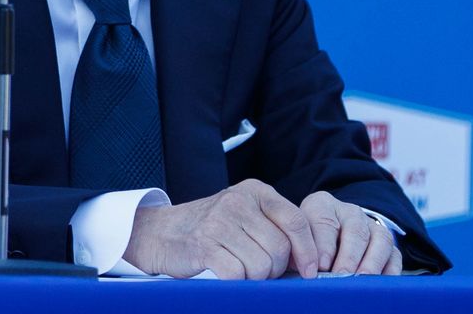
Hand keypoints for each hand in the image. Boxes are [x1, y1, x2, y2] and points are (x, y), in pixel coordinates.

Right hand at [121, 179, 318, 279]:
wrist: (162, 232)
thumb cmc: (213, 228)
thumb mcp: (246, 214)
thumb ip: (275, 227)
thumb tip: (309, 261)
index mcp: (255, 191)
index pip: (296, 220)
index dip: (308, 250)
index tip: (308, 271)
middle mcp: (238, 201)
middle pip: (280, 248)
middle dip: (275, 269)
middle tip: (261, 271)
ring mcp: (219, 221)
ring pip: (261, 265)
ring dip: (255, 278)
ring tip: (241, 269)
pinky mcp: (204, 244)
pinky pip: (238, 274)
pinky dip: (237, 282)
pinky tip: (227, 273)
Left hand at [299, 191, 401, 274]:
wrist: (329, 233)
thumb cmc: (307, 240)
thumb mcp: (297, 237)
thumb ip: (299, 248)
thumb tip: (307, 269)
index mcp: (322, 205)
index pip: (323, 221)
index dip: (323, 245)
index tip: (320, 265)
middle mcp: (349, 212)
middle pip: (354, 231)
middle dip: (348, 256)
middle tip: (341, 275)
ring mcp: (371, 225)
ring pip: (379, 240)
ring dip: (370, 263)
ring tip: (361, 280)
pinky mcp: (386, 242)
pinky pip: (394, 255)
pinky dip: (389, 270)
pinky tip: (379, 283)